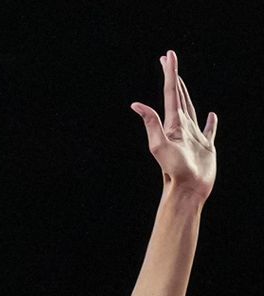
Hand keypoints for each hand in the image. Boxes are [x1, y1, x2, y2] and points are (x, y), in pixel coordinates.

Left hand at [131, 51, 217, 199]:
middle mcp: (181, 127)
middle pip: (177, 96)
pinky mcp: (205, 147)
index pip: (170, 93)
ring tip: (181, 81)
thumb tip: (135, 104)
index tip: (167, 56)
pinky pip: (209, 130)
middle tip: (168, 60)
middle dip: (173, 77)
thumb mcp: (159, 145)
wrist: (187, 189)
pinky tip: (210, 115)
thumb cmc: (173, 170)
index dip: (170, 73)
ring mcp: (193, 136)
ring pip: (191, 108)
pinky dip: (210, 122)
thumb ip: (151, 123)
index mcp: (172, 123)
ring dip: (186, 93)